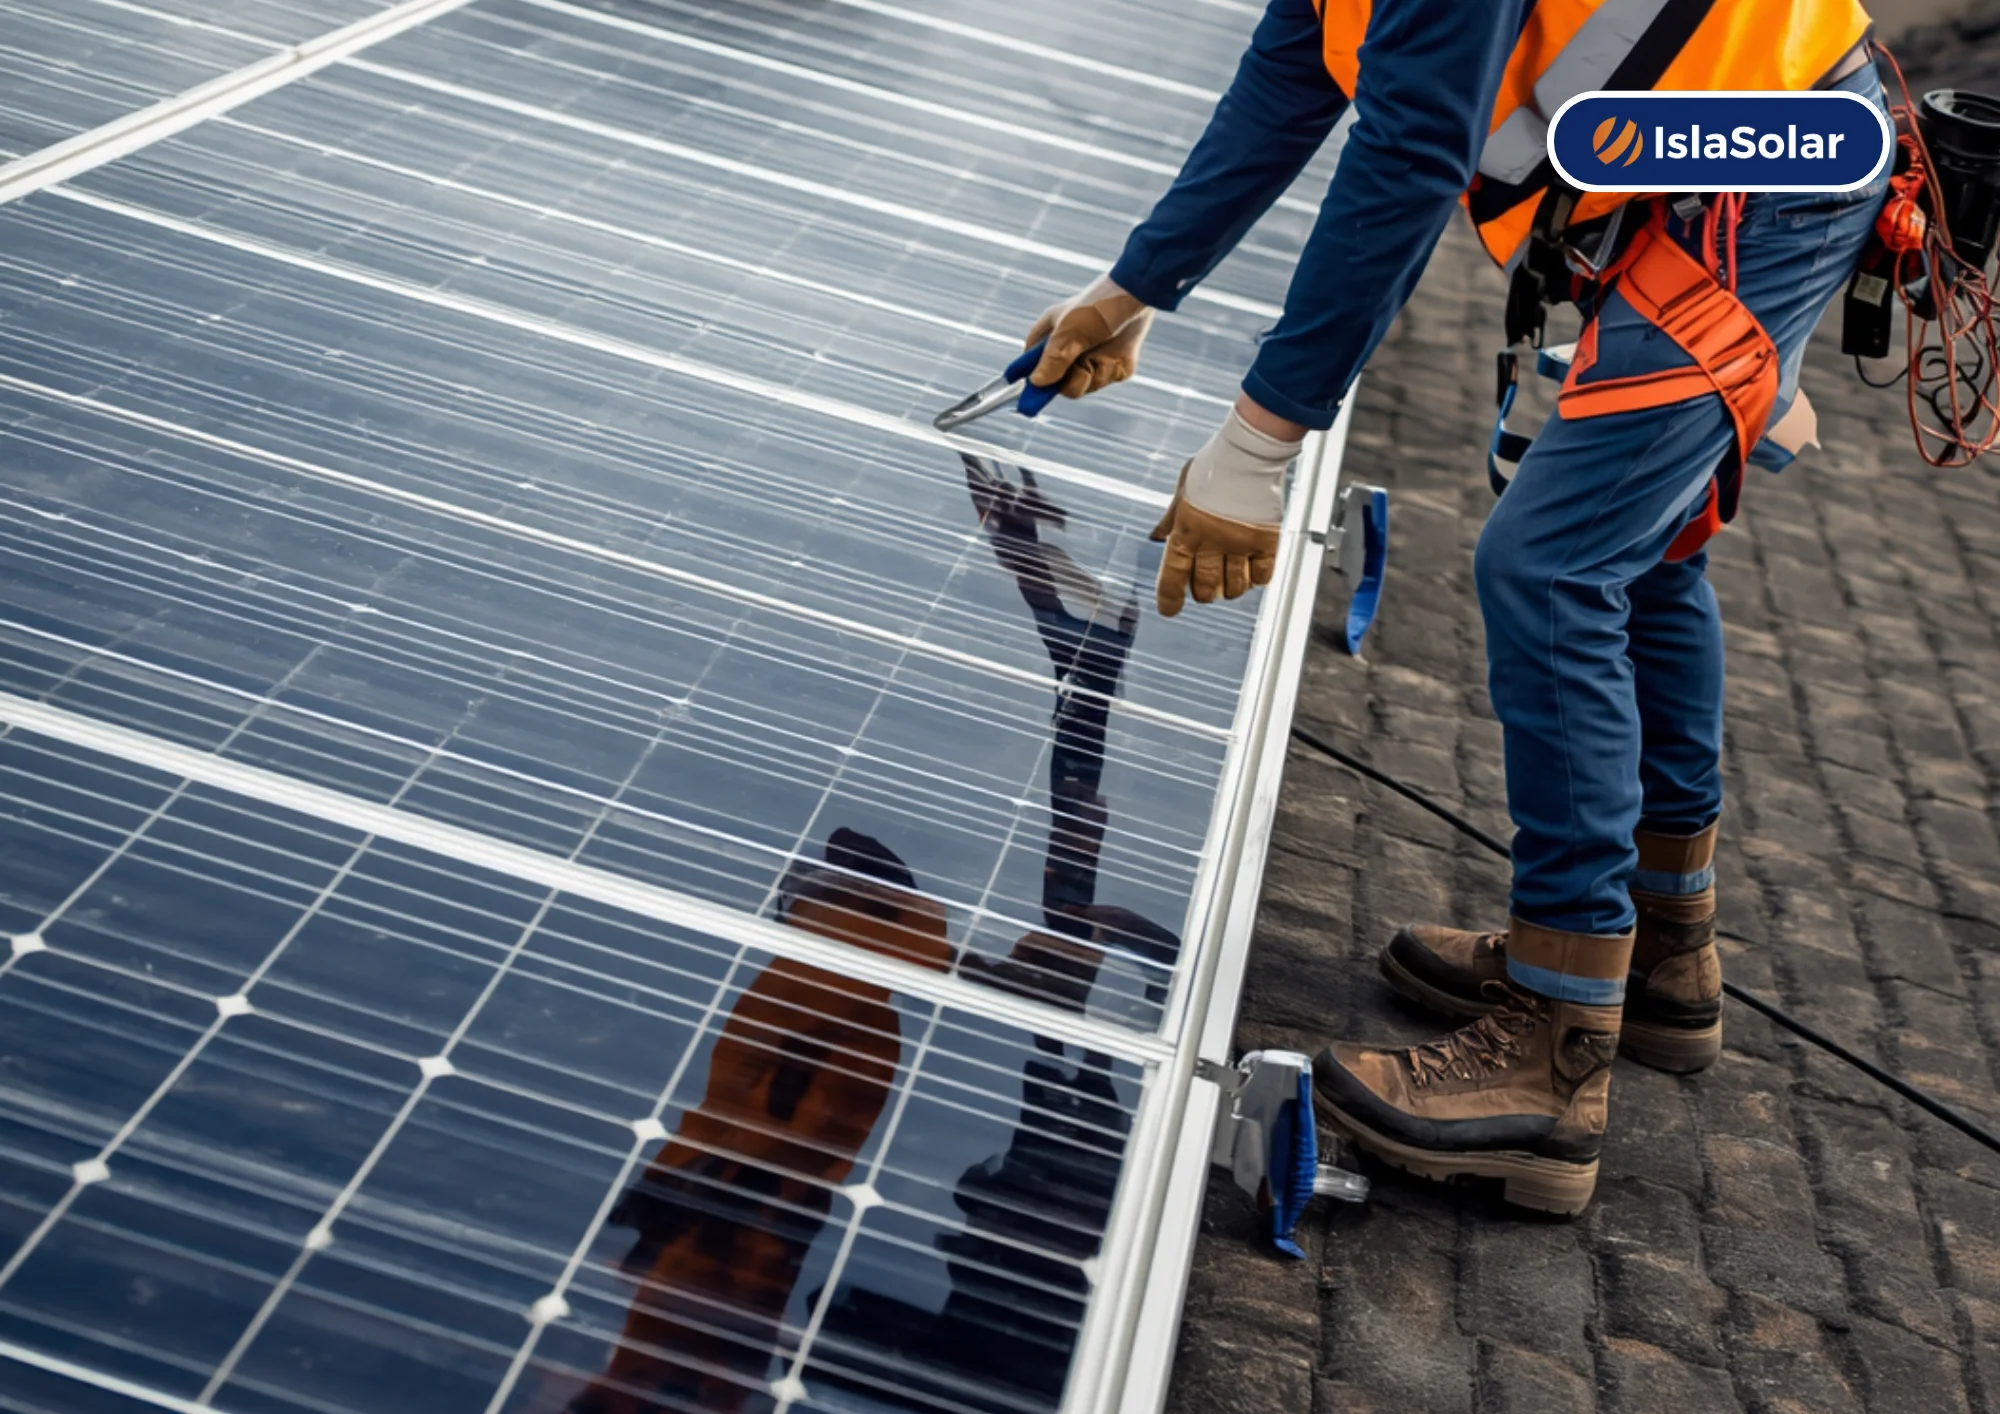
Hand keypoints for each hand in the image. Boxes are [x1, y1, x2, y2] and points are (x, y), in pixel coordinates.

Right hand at [1025, 274, 1153, 398]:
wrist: (1135, 297)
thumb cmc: (1095, 307)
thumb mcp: (1069, 334)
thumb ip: (1053, 360)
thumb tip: (1036, 383)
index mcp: (1049, 336)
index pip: (1030, 364)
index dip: (1031, 377)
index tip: (1032, 391)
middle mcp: (1067, 350)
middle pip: (1056, 383)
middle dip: (1069, 380)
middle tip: (1080, 369)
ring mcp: (1089, 359)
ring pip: (1082, 386)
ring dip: (1093, 375)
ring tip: (1100, 352)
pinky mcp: (1111, 366)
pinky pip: (1105, 381)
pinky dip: (1110, 371)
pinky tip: (1115, 354)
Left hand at [1150, 405, 1302, 616]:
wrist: (1250, 452)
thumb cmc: (1215, 465)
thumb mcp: (1183, 490)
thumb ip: (1171, 517)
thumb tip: (1156, 535)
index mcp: (1186, 530)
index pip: (1172, 576)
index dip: (1169, 598)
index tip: (1169, 610)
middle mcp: (1211, 542)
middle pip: (1204, 589)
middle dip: (1202, 593)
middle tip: (1204, 587)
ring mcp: (1240, 544)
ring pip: (1233, 588)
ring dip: (1229, 589)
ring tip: (1228, 579)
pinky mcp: (1266, 541)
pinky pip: (1261, 576)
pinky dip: (1255, 579)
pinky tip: (1251, 570)